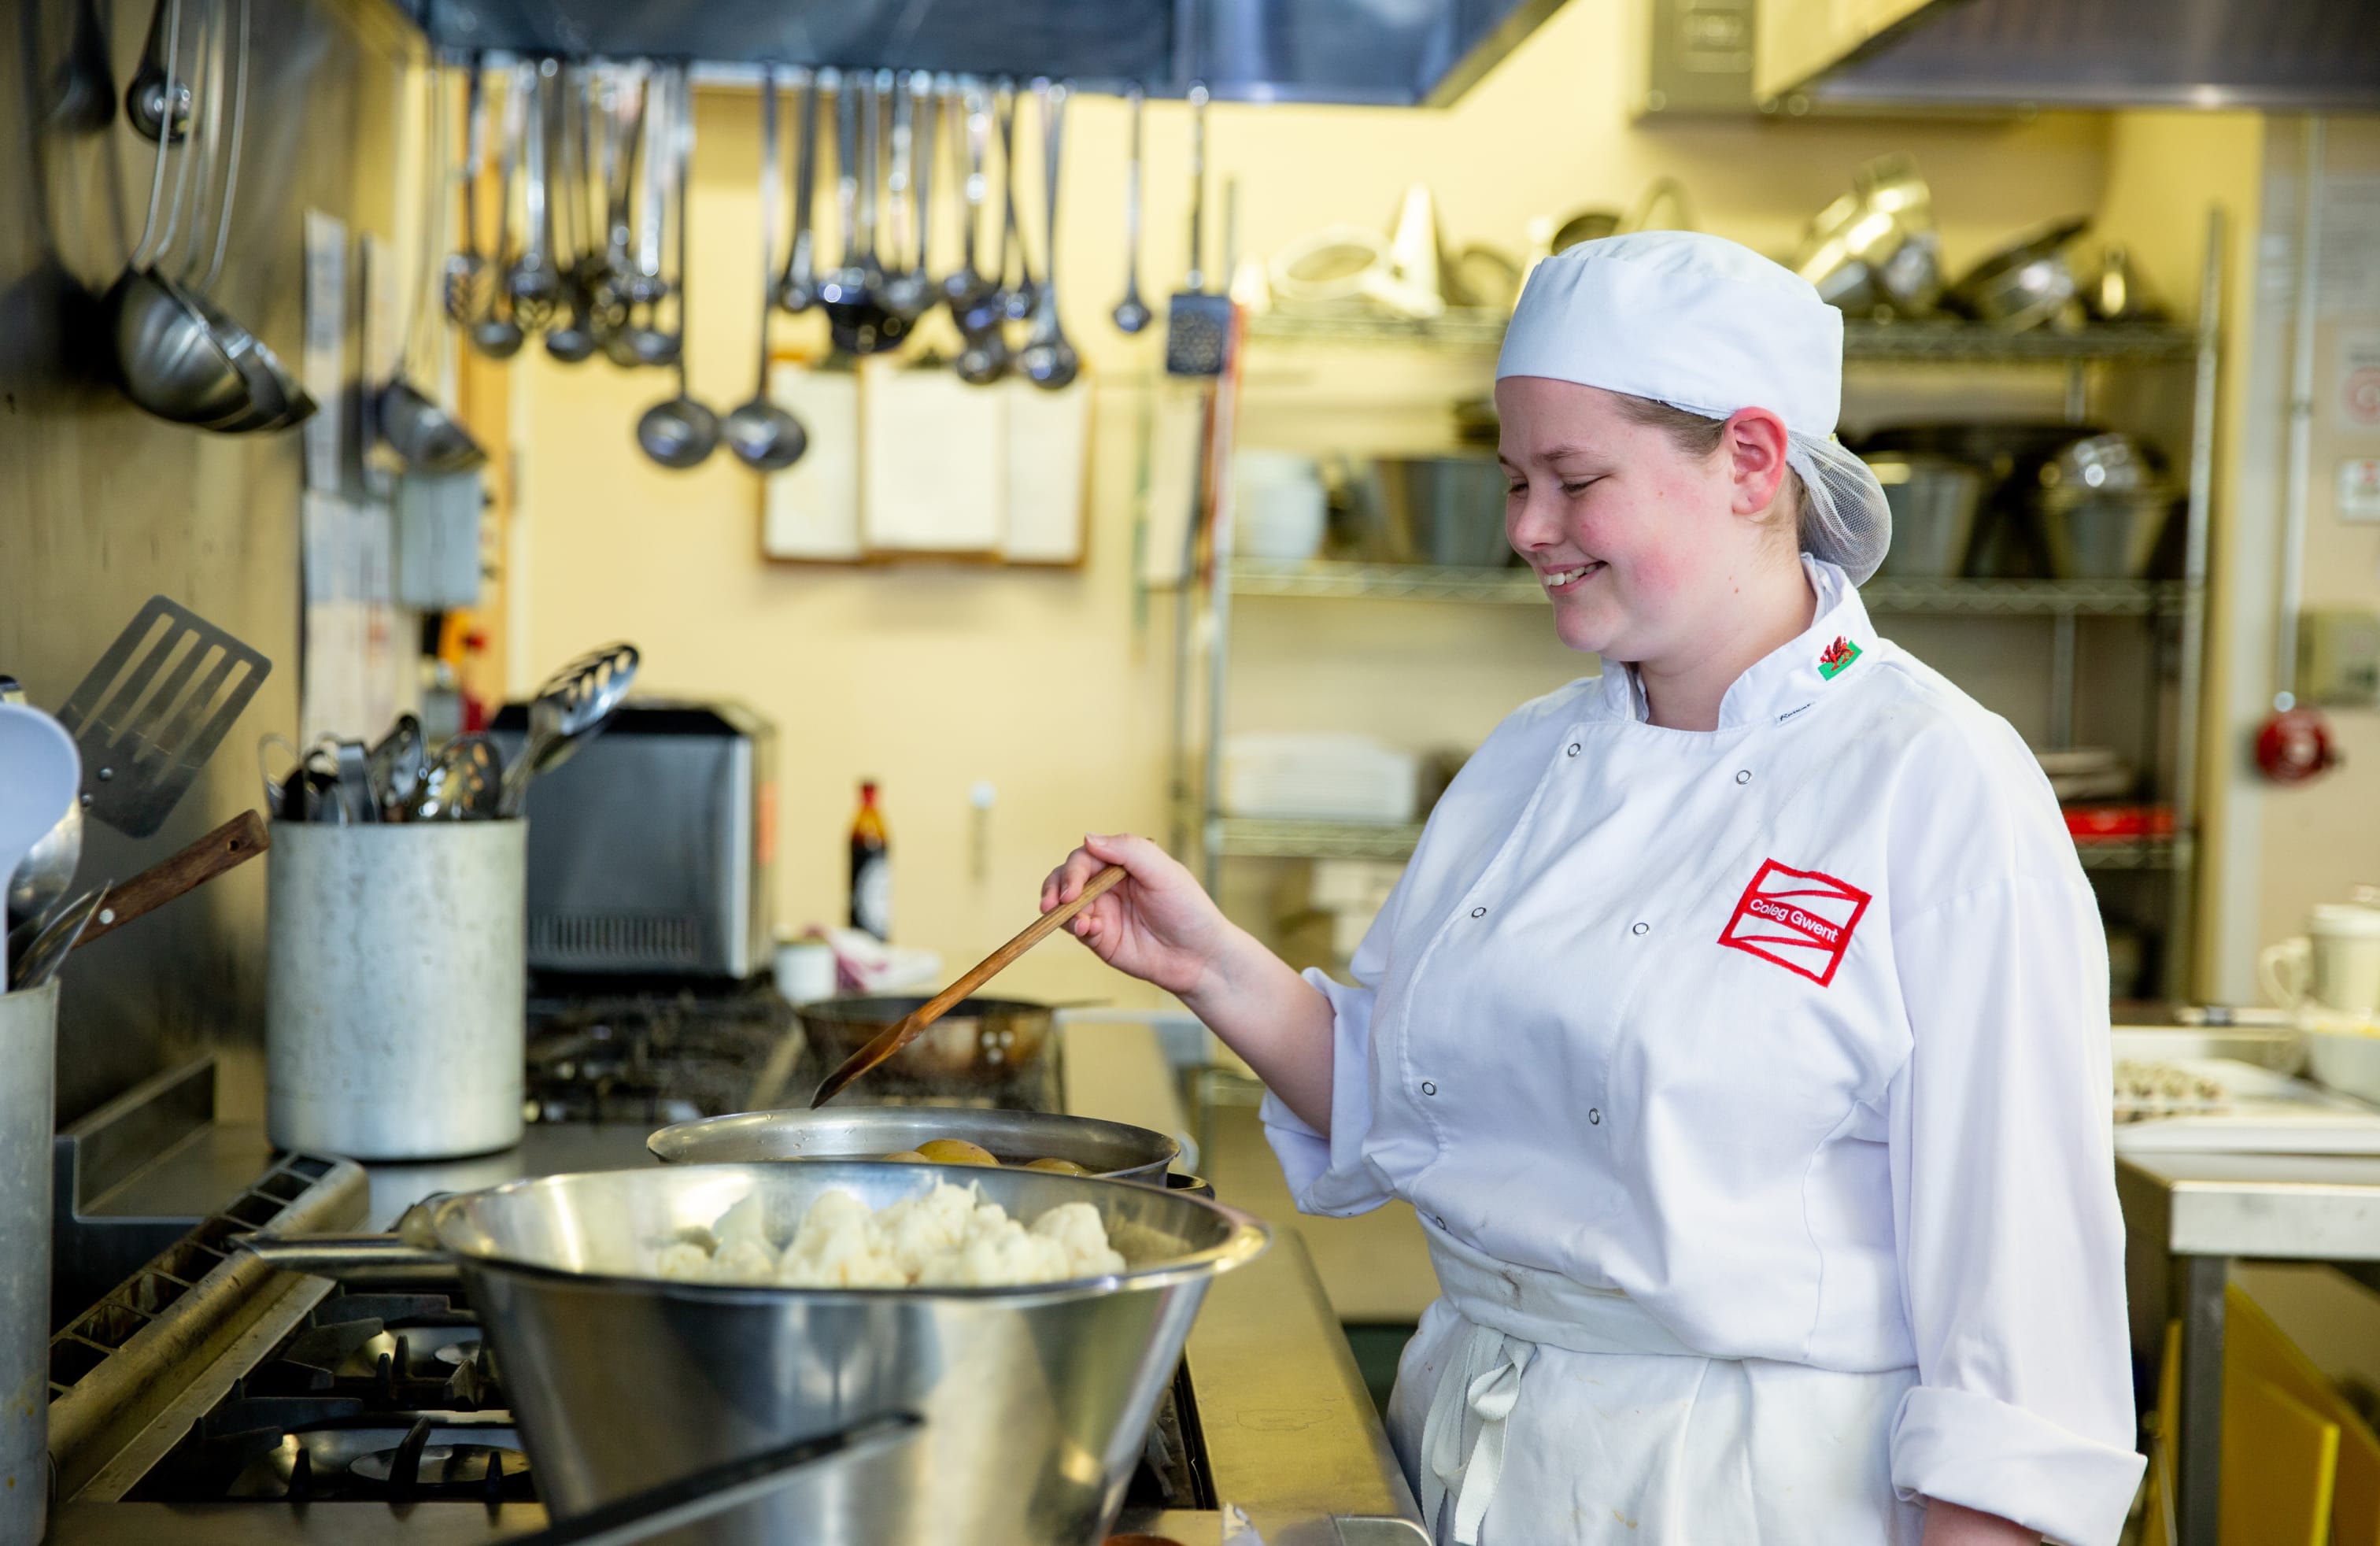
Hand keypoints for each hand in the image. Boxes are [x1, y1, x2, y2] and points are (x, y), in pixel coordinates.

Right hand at [1040, 833, 1235, 998]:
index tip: (1071, 889)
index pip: (1085, 857)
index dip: (1073, 870)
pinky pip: (1077, 930)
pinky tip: (1089, 931)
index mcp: (1122, 864)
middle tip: (1054, 904)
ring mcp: (1102, 912)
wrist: (1199, 957)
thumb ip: (1128, 851)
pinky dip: (1076, 929)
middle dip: (1055, 888)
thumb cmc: (1188, 910)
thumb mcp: (1164, 872)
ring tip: (1078, 923)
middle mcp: (1108, 885)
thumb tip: (1088, 838)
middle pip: (1066, 878)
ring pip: (1065, 905)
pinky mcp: (1100, 939)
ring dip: (1062, 912)